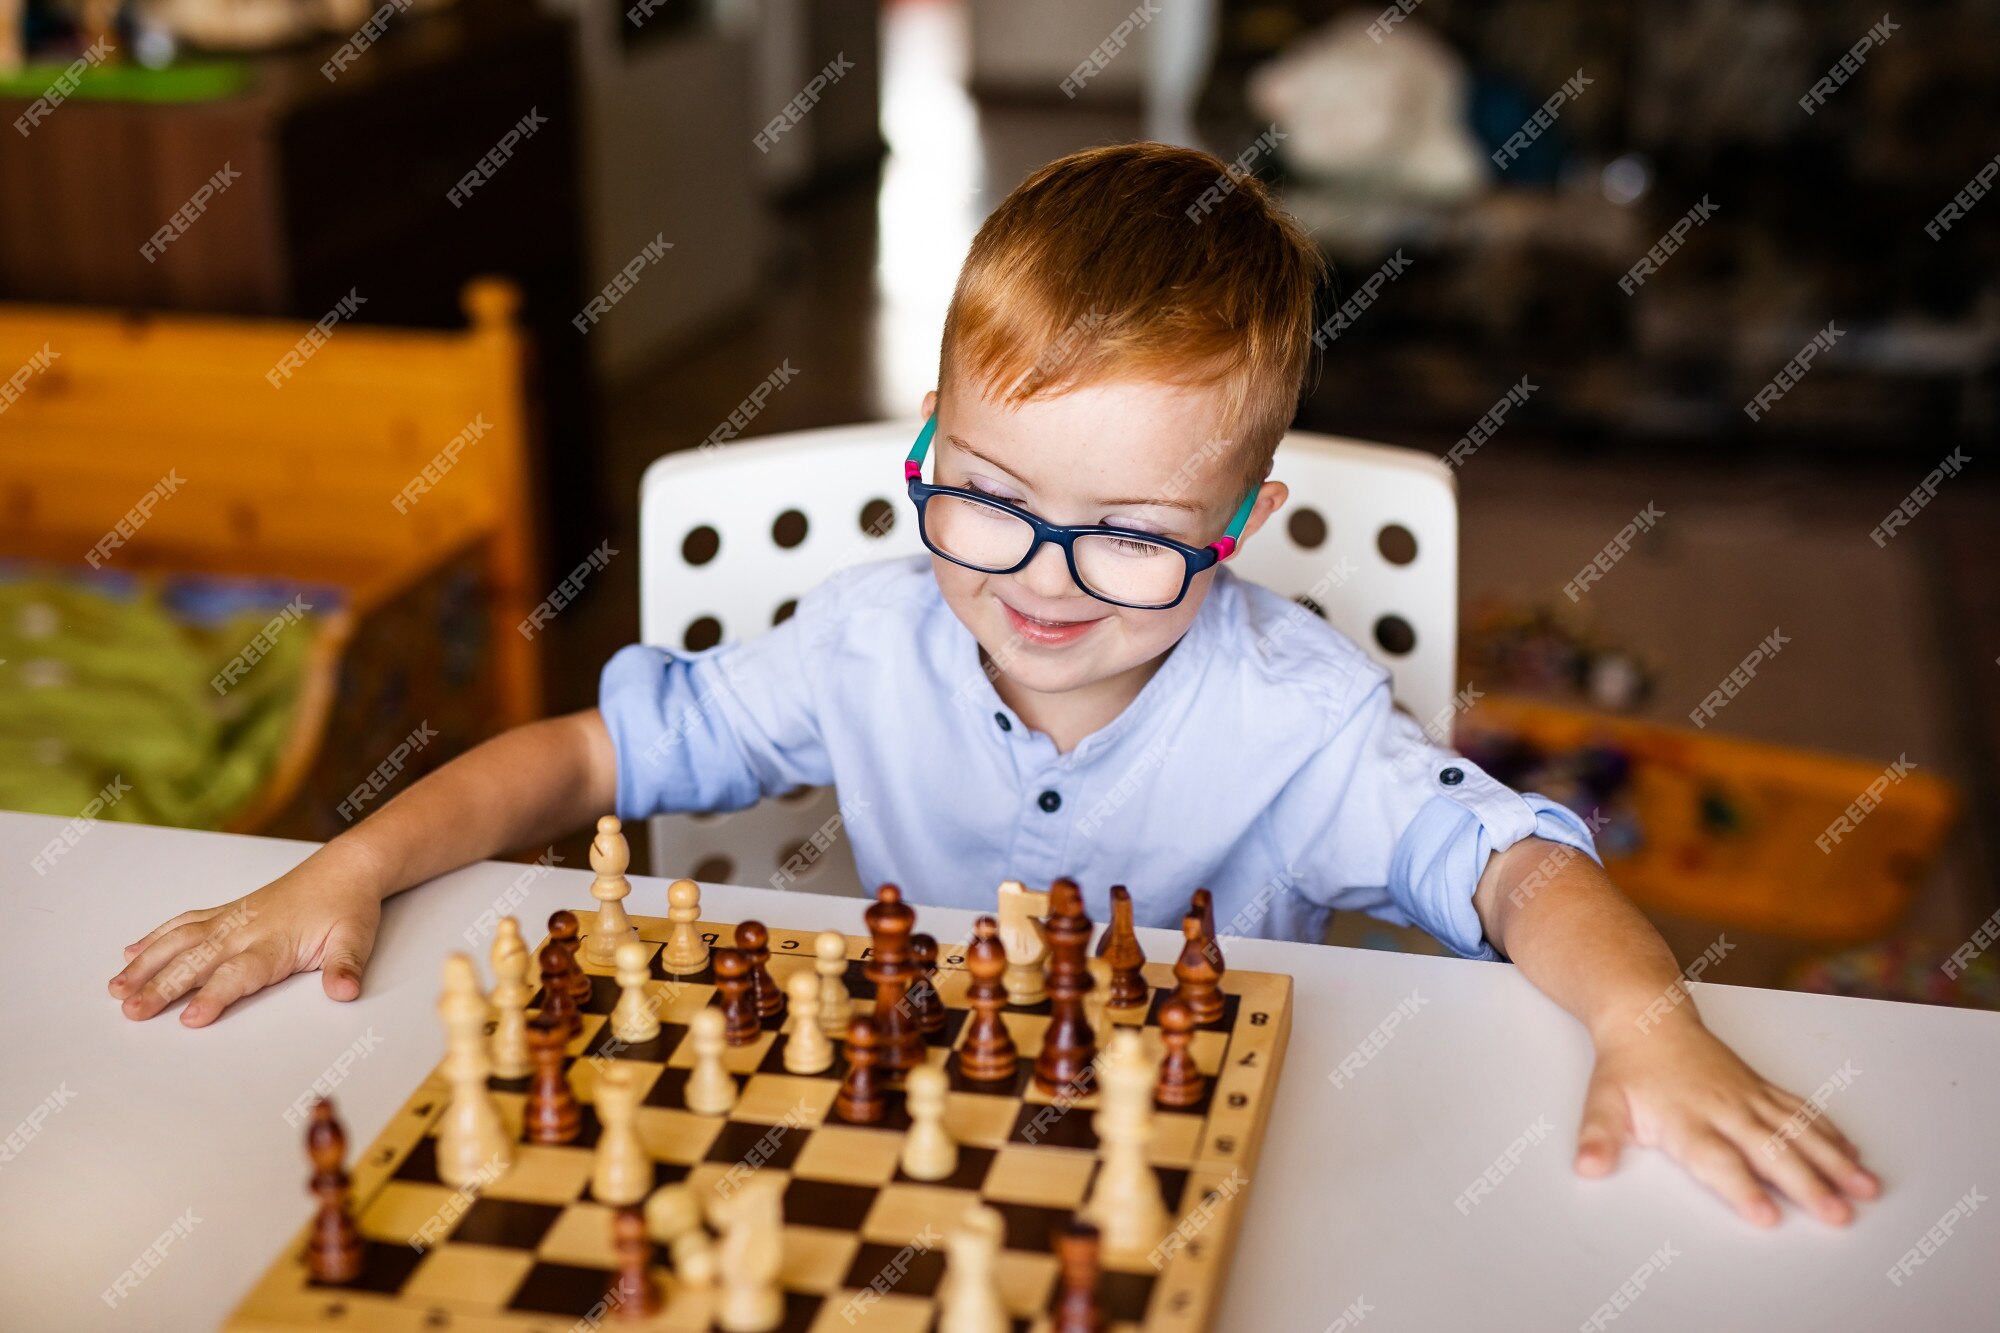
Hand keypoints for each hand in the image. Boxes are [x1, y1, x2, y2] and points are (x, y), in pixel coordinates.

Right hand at [107, 841, 385, 1026]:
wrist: (346, 869)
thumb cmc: (348, 907)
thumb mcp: (357, 939)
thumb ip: (346, 967)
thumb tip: (345, 991)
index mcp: (275, 942)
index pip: (239, 974)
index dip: (215, 996)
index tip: (191, 1018)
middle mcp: (246, 929)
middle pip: (197, 961)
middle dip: (163, 986)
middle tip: (132, 1010)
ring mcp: (232, 919)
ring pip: (181, 941)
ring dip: (147, 964)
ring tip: (117, 988)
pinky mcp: (227, 912)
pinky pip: (185, 923)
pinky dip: (156, 937)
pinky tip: (131, 952)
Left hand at [1577, 1013, 1880, 1225]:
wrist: (1648, 1017)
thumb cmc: (1628, 1067)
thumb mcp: (1603, 1103)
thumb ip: (1598, 1137)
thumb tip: (1587, 1166)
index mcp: (1686, 1119)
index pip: (1717, 1160)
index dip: (1741, 1190)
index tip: (1766, 1217)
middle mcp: (1725, 1109)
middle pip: (1770, 1151)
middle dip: (1807, 1184)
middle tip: (1838, 1215)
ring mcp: (1749, 1097)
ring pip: (1798, 1130)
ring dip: (1835, 1160)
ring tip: (1866, 1188)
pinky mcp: (1762, 1088)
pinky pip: (1801, 1111)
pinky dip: (1830, 1133)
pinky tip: (1853, 1156)